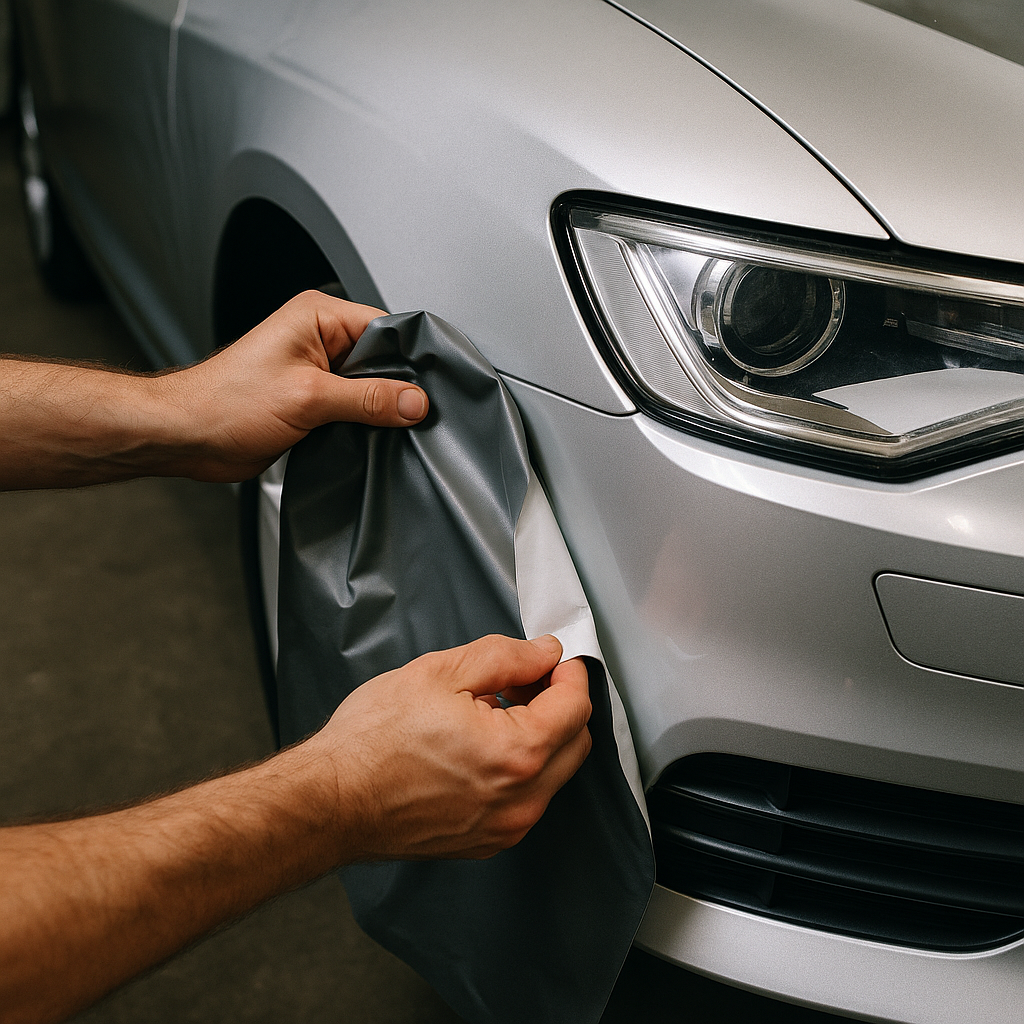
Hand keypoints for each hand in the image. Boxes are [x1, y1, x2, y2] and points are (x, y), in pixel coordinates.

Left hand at [160, 290, 428, 481]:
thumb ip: (368, 399)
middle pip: (382, 360)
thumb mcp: (309, 398)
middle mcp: (318, 337)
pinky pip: (353, 409)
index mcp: (317, 316)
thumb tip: (414, 401)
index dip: (409, 359)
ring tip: (381, 427)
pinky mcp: (312, 400)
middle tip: (407, 415)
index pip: (386, 328)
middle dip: (394, 389)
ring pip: (369, 388)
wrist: (187, 437)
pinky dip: (362, 424)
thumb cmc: (224, 403)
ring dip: (376, 410)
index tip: (428, 389)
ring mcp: (316, 370)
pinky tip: (364, 437)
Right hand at [304, 634, 593, 859]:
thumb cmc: (372, 741)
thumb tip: (544, 653)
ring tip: (493, 709)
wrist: (329, 800)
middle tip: (525, 678)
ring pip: (553, 773)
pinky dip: (519, 767)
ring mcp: (504, 828)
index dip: (569, 672)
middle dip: (560, 703)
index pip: (576, 706)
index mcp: (516, 754)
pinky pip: (525, 799)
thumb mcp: (441, 672)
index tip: (554, 658)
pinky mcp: (486, 842)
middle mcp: (520, 800)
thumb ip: (506, 657)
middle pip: (575, 742)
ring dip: (540, 736)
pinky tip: (480, 744)